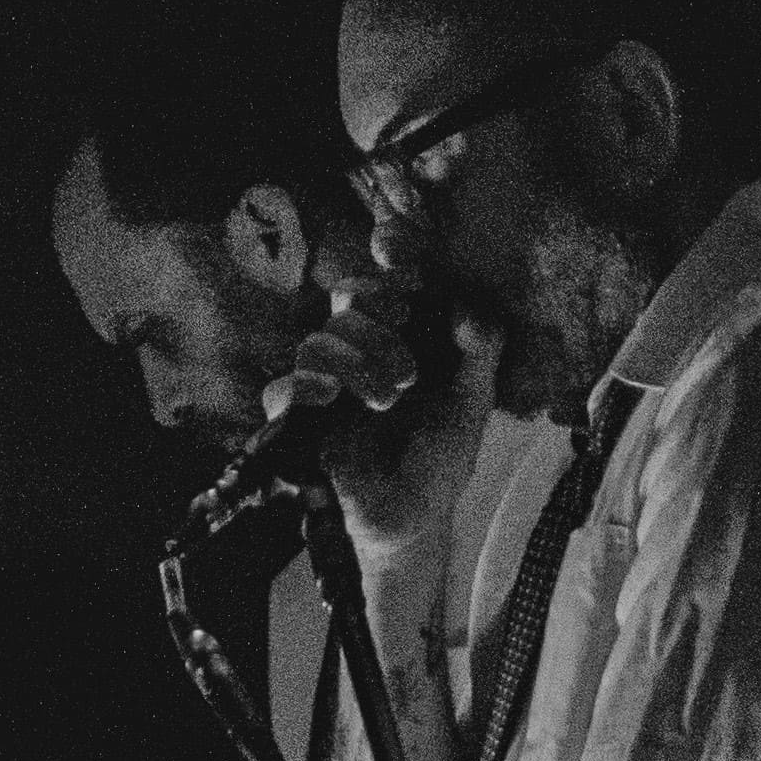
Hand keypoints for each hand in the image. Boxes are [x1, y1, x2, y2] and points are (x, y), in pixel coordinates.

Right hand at [285, 268, 481, 555]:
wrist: (414, 514)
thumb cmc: (442, 455)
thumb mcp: (472, 398)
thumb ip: (478, 349)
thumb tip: (465, 303)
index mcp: (403, 335)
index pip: (389, 278)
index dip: (389, 254)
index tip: (398, 247)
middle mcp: (362, 349)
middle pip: (349, 297)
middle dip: (378, 313)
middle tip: (408, 353)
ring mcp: (328, 382)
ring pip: (317, 339)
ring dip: (354, 358)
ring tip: (387, 397)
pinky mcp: (299, 421)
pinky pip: (281, 391)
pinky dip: (301, 388)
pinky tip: (330, 397)